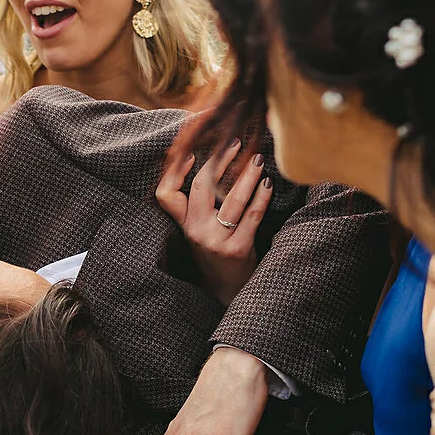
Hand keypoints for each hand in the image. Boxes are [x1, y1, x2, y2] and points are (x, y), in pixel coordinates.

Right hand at [157, 136, 272, 305]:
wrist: (228, 292)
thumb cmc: (216, 254)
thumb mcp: (198, 232)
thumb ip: (198, 206)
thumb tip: (213, 167)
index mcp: (183, 226)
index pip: (166, 194)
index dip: (175, 171)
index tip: (193, 152)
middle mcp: (196, 232)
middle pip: (202, 187)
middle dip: (220, 160)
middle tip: (236, 143)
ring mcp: (216, 241)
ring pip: (232, 199)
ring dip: (248, 174)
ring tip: (258, 160)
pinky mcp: (238, 249)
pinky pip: (252, 215)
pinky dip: (262, 195)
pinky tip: (268, 184)